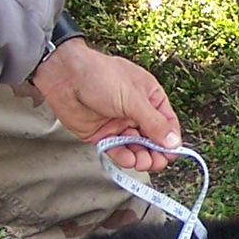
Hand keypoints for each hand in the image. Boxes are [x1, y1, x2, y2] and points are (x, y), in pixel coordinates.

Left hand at [28, 41, 183, 170]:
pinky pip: (117, 150)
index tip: (172, 154)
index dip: (171, 140)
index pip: (167, 124)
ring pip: (136, 147)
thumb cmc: (100, 76)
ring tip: (142, 162)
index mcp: (149, 98)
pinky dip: (124, 156)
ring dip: (141, 157)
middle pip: (153, 139)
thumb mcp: (133, 99)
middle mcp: (136, 112)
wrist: (64, 77)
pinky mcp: (103, 134)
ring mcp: (120, 124)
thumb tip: (174, 143)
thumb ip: (154, 123)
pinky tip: (128, 159)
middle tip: (156, 163)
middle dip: (156, 152)